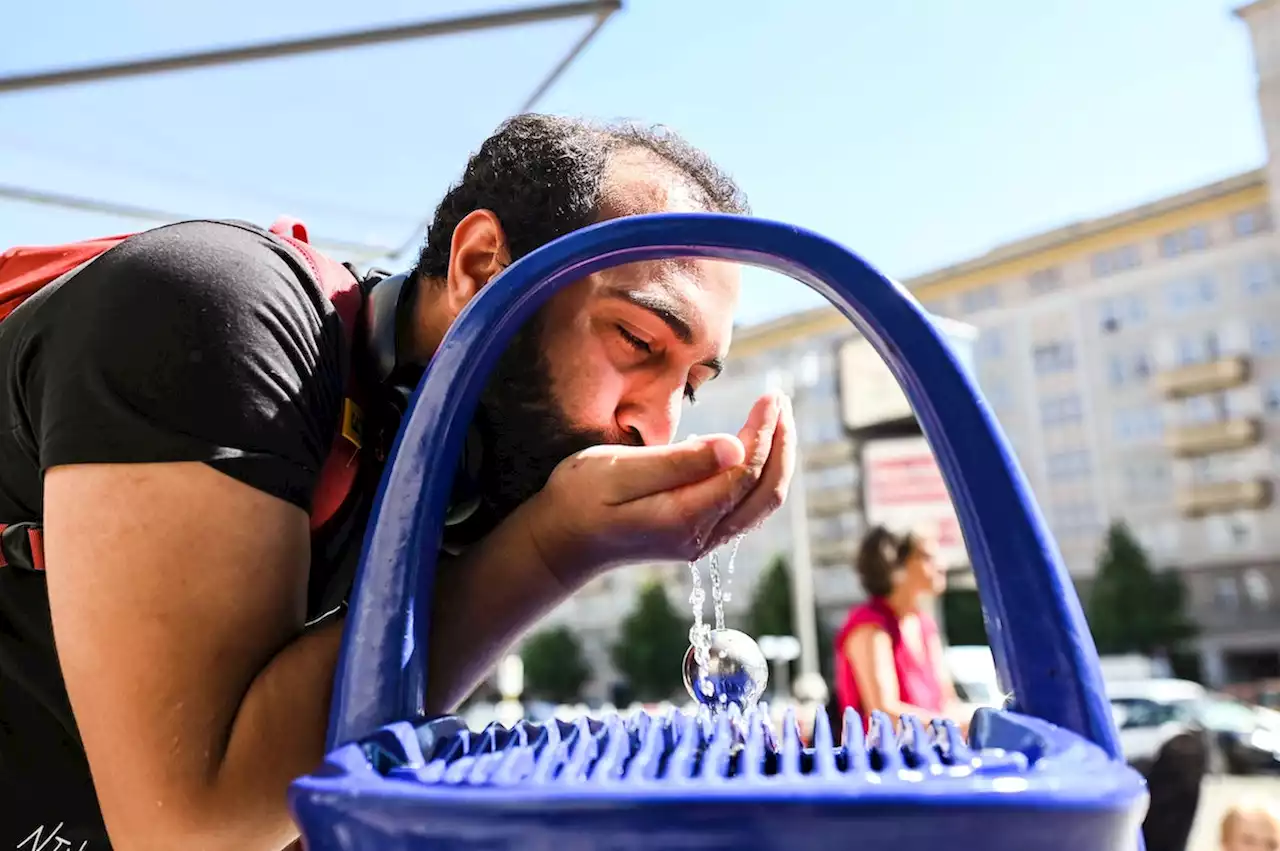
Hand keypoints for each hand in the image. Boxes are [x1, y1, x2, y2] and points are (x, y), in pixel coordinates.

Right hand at [524, 392, 795, 585]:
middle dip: (780, 443)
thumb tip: (734, 448)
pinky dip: (759, 477)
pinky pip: (745, 509)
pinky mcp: (696, 537)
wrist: (559, 542)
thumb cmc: (580, 498)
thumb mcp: (618, 470)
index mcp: (685, 517)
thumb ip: (678, 461)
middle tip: (780, 400)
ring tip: (777, 418)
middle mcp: (701, 536)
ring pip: (760, 503)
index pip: (743, 471)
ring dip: (775, 460)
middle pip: (764, 491)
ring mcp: (701, 541)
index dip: (763, 432)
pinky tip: (753, 449)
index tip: (769, 395)